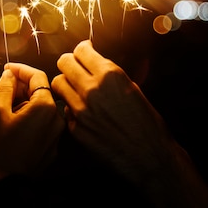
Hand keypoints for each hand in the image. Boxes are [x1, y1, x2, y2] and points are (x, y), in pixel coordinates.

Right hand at [0, 62, 64, 185]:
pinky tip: (10, 121)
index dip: (20, 69)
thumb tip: (10, 74)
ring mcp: (56, 133)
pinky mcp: (52, 145)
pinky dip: (27, 116)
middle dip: (16, 88)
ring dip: (20, 102)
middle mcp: (56, 117)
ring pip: (39, 107)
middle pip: (38, 91)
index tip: (6, 69)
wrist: (10, 184)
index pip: (37, 76)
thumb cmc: (1, 147)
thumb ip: (5, 88)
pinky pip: (41, 123)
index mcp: (45, 106)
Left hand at [51, 40, 207, 207]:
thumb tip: (97, 63)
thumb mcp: (133, 89)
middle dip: (69, 62)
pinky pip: (64, 108)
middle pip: (64, 62)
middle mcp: (92, 89)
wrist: (150, 157)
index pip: (81, 49)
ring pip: (57, 83)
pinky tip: (82, 111)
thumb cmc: (148, 123)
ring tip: (74, 88)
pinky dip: (70, 107)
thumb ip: (111, 75)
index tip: (84, 52)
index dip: (82, 49)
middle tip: (75, 67)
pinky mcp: (75, 128)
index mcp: (110, 76)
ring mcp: (81, 109)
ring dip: (65, 83)